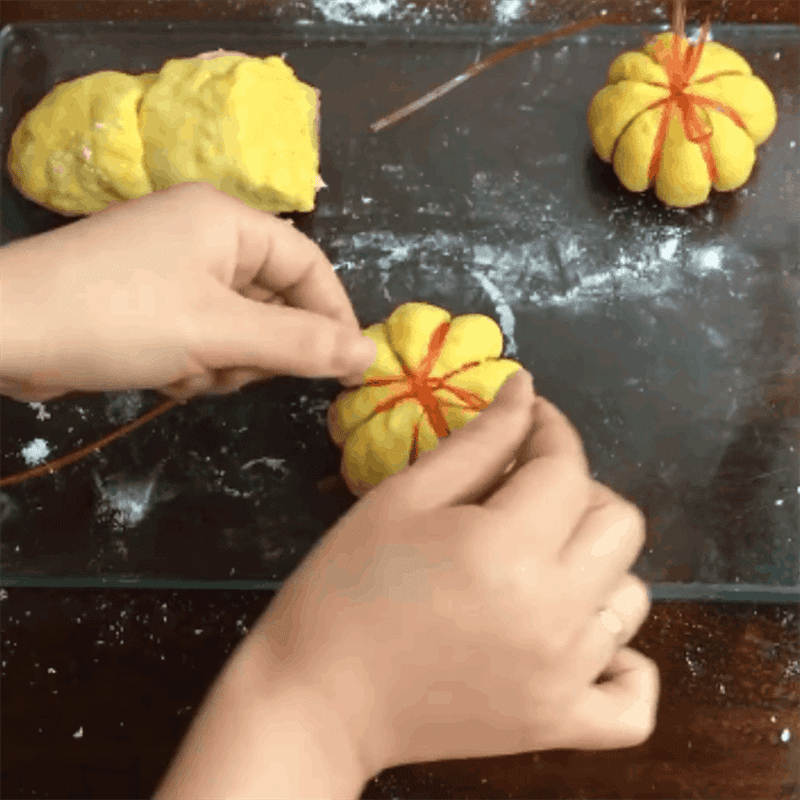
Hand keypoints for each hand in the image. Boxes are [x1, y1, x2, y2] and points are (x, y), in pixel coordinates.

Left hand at [0, 182, 375, 401]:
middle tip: (233, 369)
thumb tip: (369, 354)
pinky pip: (204, 337)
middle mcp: (205, 236)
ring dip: (224, 362)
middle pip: (275, 300)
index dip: (333, 315)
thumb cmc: (118, 317)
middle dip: (260, 348)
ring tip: (184, 370)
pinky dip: (194, 363)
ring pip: (241, 328)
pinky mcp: (151, 301)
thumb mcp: (221, 333)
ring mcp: (175, 269)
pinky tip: (161, 372)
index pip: (308, 264)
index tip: (349, 367)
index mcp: (227, 220)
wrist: (2, 331)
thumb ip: (302, 344)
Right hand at [249, 369, 658, 775]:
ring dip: (594, 564)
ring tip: (538, 564)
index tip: (528, 418)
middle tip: (524, 493)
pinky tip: (581, 642)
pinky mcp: (561, 724)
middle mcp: (556, 612)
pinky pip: (634, 696)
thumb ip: (479, 442)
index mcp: (509, 548)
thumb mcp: (403, 498)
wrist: (320, 699)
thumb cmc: (346, 588)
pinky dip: (623, 664)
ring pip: (630, 595)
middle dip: (577, 491)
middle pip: (618, 524)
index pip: (566, 467)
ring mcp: (567, 676)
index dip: (550, 429)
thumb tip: (526, 389)